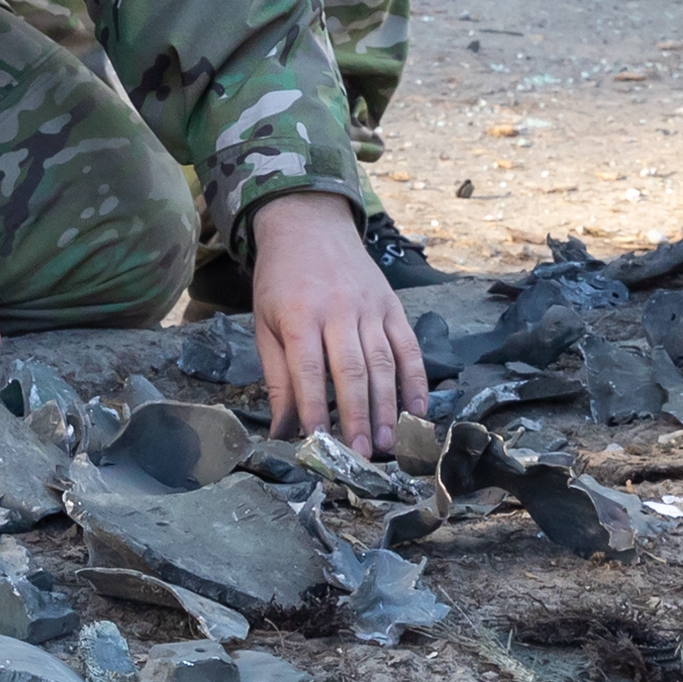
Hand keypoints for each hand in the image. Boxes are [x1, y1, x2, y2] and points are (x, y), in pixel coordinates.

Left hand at [244, 190, 428, 452]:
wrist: (309, 225)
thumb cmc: (281, 281)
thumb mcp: (265, 324)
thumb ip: (277, 378)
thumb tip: (282, 431)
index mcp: (300, 316)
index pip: (309, 370)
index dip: (315, 409)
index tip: (318, 443)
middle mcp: (338, 310)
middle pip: (352, 370)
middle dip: (357, 417)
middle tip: (360, 456)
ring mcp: (370, 307)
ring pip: (383, 362)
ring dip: (387, 407)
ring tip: (387, 444)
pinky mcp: (392, 306)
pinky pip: (409, 347)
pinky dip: (416, 381)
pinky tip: (417, 411)